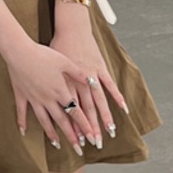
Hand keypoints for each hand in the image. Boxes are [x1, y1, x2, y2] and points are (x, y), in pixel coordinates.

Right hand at [5, 40, 94, 150]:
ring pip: (44, 120)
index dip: (84, 126)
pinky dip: (22, 122)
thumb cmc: (44, 55)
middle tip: (79, 150)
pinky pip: (22, 112)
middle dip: (71, 137)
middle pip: (62, 121)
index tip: (91, 138)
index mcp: (60, 91)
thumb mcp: (65, 62)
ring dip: (51, 134)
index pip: (76, 113)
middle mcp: (48, 99)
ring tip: (57, 145)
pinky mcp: (22, 96)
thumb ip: (79, 74)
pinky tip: (23, 132)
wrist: (20, 52)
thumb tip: (93, 82)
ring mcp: (34, 99)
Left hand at [49, 23, 127, 152]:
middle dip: (91, 127)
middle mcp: (79, 83)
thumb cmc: (57, 47)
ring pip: (99, 101)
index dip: (75, 126)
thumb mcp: (51, 68)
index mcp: (66, 84)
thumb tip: (48, 100)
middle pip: (86, 110)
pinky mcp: (100, 68)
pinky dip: (117, 97)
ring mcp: (92, 76)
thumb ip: (53, 84)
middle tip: (95, 142)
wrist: (70, 29)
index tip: (78, 140)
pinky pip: (110, 85)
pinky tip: (123, 109)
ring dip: (104, 117)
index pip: (71, 110)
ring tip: (110, 131)